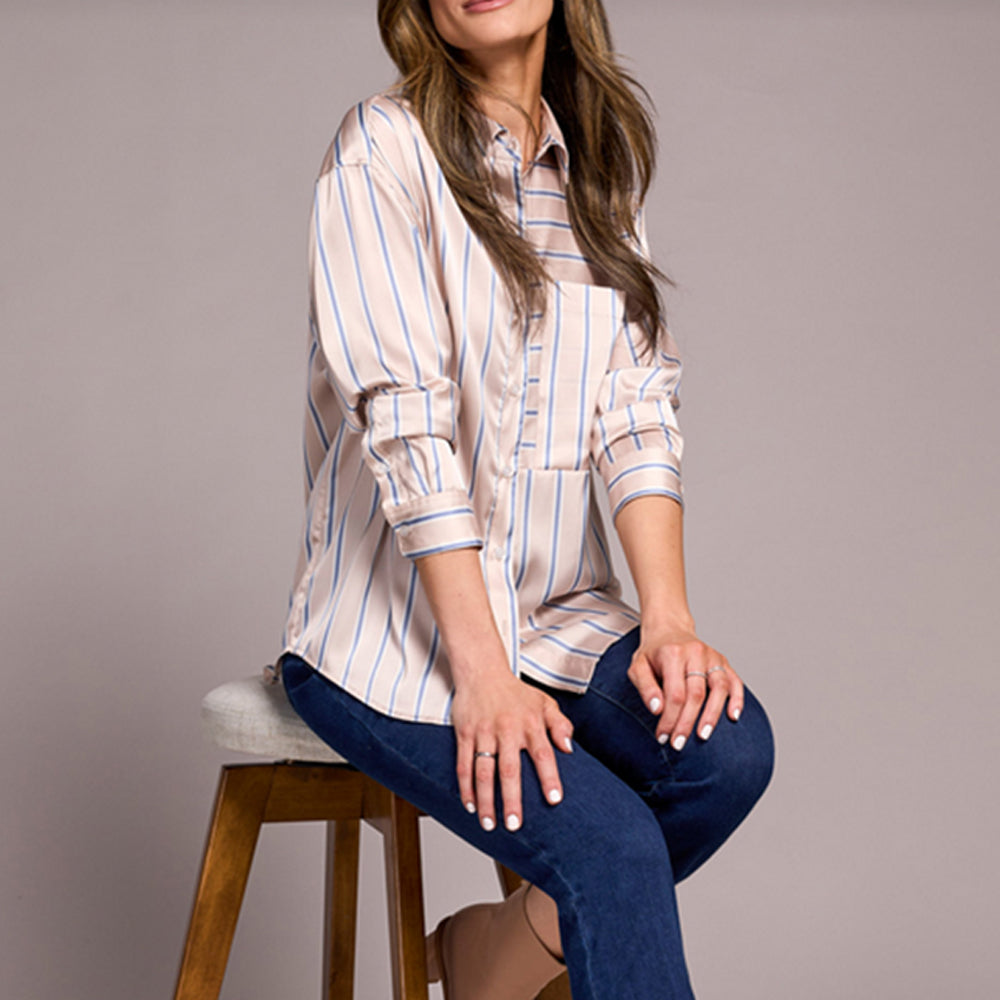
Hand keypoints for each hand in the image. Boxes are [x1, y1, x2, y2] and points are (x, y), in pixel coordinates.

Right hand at [451, 668, 573, 832]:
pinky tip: (470, 805)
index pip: (543, 754)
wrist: (482, 671)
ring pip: (483, 771)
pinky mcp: (465, 733)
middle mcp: (507, 729)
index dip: (549, 777)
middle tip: (514, 825)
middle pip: (510, 769)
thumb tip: (569, 748)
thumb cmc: (516, 692)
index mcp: (530, 724)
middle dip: (511, 799)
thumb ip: (560, 725)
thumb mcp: (544, 703)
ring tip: (489, 824)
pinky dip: (465, 786)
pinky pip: (463, 763)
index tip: (554, 800)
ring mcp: (484, 732)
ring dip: (485, 799)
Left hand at [627, 625, 744, 748]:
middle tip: (679, 743)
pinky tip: (733, 717)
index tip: (663, 736)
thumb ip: (645, 687)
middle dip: (687, 722)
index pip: (674, 693)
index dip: (669, 718)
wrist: (668, 629)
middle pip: (696, 693)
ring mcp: (712, 656)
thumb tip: (657, 709)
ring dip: (712, 715)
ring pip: (719, 688)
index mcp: (673, 653)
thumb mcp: (637, 666)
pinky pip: (735, 681)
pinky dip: (737, 699)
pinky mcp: (723, 661)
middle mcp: (696, 652)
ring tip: (703, 735)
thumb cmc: (653, 653)